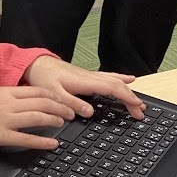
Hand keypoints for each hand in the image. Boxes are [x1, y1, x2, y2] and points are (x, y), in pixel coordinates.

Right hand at [0, 87, 75, 149]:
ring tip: (63, 123)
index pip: (37, 91)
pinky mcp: (1, 136)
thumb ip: (10, 96)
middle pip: (42, 102)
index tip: (64, 99)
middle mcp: (9, 104)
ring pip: (37, 117)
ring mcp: (6, 120)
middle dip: (60, 107)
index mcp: (6, 92)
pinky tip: (53, 144)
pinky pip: (26, 138)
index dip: (54, 95)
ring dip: (54, 119)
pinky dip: (42, 141)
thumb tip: (28, 99)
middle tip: (70, 112)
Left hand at [23, 56, 145, 119]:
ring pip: (115, 81)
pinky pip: (109, 77)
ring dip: (128, 91)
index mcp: (86, 81)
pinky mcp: (87, 76)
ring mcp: (90, 76)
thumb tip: (90, 113)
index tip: (137, 108)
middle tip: (141, 112)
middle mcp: (91, 77)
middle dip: (132, 98)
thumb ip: (71, 104)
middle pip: (118, 86)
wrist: (35, 64)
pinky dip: (121, 79)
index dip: (127, 98)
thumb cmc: (43, 77)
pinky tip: (129, 79)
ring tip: (139, 101)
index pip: (113, 89)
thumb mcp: (54, 93)